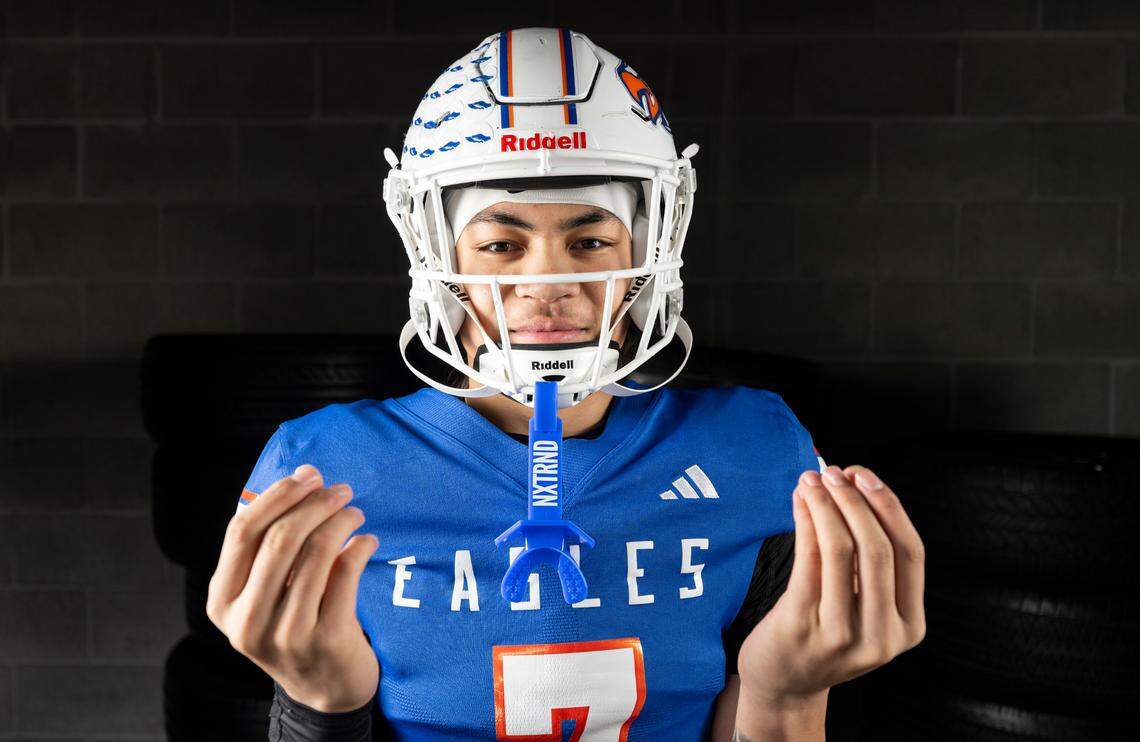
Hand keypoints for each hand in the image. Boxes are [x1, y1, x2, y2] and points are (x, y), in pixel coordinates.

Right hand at [207, 464, 379, 711]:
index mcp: (221, 601)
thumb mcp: (263, 594)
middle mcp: (246, 620)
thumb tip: (302, 478)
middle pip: (279, 538)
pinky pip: (346, 573)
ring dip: (340, 521)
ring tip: (353, 513)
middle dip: (314, 503)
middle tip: (340, 489)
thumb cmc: (293, 624)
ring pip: (315, 553)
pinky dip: (360, 547)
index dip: (276, 495)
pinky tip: (368, 541)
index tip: (307, 476)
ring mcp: (285, 633)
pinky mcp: (326, 639)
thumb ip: (268, 547)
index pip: (242, 531)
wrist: (325, 687)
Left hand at [736, 465, 925, 705]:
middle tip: (835, 472)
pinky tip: (799, 502)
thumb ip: (871, 559)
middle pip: (879, 549)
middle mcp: (882, 635)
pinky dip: (805, 521)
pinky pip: (808, 560)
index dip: (890, 507)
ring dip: (826, 505)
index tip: (866, 477)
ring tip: (812, 480)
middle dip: (856, 501)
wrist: (786, 683)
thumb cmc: (827, 632)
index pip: (912, 553)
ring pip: (842, 551)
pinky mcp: (802, 625)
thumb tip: (854, 484)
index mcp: (909, 626)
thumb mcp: (866, 606)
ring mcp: (842, 634)